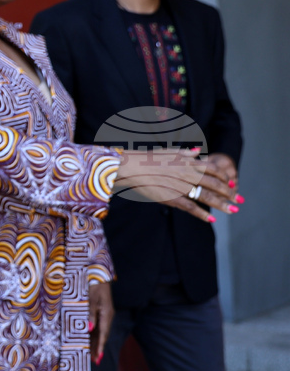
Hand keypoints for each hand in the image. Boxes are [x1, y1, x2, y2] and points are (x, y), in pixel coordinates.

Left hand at [88, 281, 113, 365]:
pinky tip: (90, 339)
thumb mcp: (90, 298)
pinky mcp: (99, 310)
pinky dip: (94, 334)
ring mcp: (103, 313)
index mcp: (106, 314)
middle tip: (94, 361)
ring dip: (96, 342)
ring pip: (99, 331)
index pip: (103, 334)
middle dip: (98, 348)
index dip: (99, 347)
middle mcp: (106, 316)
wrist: (97, 272)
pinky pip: (97, 325)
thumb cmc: (93, 284)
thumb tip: (89, 329)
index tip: (97, 358)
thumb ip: (89, 314)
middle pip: (102, 335)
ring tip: (92, 355)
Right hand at [115, 148, 240, 221]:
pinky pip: (191, 207)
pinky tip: (211, 219)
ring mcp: (181, 186)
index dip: (225, 177)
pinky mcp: (172, 197)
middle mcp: (188, 173)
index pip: (213, 170)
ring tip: (233, 210)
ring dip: (221, 204)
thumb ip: (186, 153)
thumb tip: (199, 151)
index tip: (232, 184)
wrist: (131, 167)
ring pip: (206, 196)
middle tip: (239, 200)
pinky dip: (202, 213)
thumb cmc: (148, 158)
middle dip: (228, 193)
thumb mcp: (169, 152)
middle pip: (214, 184)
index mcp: (188, 161)